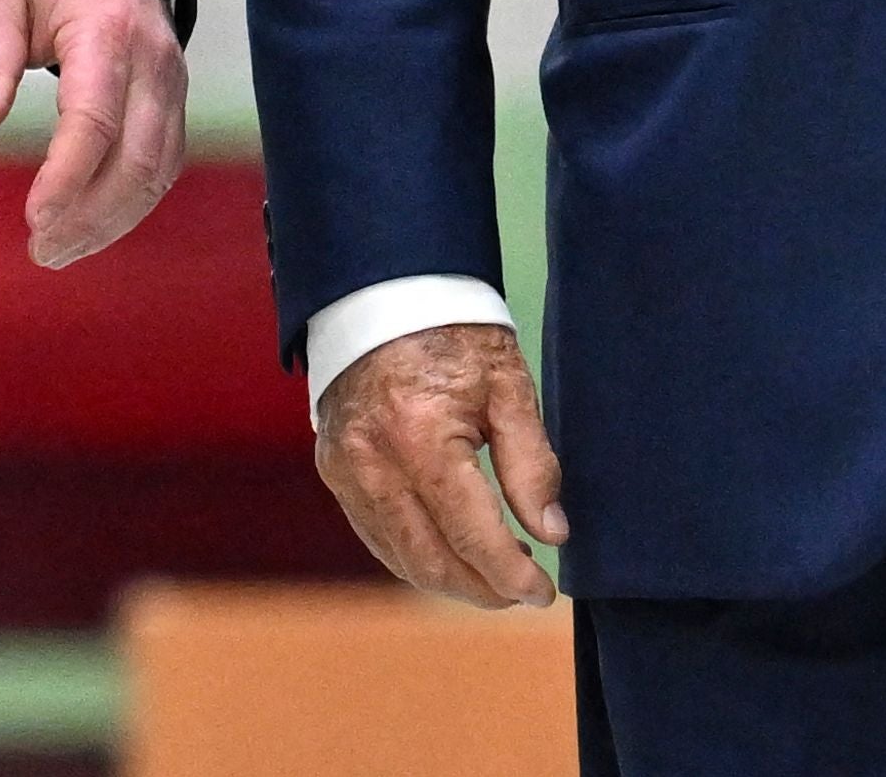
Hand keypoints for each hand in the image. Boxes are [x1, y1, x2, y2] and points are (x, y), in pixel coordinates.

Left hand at [0, 0, 184, 266]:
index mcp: (107, 29)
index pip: (94, 119)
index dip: (66, 177)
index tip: (33, 219)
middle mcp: (153, 60)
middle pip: (136, 160)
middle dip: (89, 216)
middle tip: (40, 250)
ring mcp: (173, 83)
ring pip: (157, 173)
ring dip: (111, 221)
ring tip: (58, 251)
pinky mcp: (174, 101)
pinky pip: (164, 166)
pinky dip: (131, 204)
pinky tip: (91, 226)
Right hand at [317, 323, 567, 607]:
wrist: (382, 292)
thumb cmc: (452, 332)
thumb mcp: (507, 386)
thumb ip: (531, 464)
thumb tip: (551, 534)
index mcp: (420, 438)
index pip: (471, 536)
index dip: (512, 576)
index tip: (543, 593)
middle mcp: (372, 463)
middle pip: (430, 561)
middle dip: (482, 589)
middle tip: (523, 592)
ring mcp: (344, 471)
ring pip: (400, 557)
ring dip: (450, 580)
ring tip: (494, 574)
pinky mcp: (334, 471)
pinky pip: (376, 535)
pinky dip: (415, 556)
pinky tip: (451, 552)